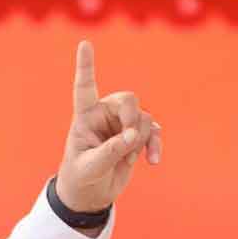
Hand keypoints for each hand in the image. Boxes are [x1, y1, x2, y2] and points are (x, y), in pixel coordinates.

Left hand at [54, 40, 161, 214]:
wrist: (92, 194)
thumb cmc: (81, 177)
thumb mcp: (91, 167)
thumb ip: (111, 150)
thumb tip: (134, 135)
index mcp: (85, 117)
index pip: (85, 87)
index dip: (86, 66)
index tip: (85, 44)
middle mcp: (105, 115)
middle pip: (127, 100)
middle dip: (132, 119)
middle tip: (130, 141)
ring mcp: (122, 125)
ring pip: (143, 117)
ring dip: (141, 139)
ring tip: (127, 161)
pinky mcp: (136, 137)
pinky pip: (154, 132)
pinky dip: (155, 145)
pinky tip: (152, 161)